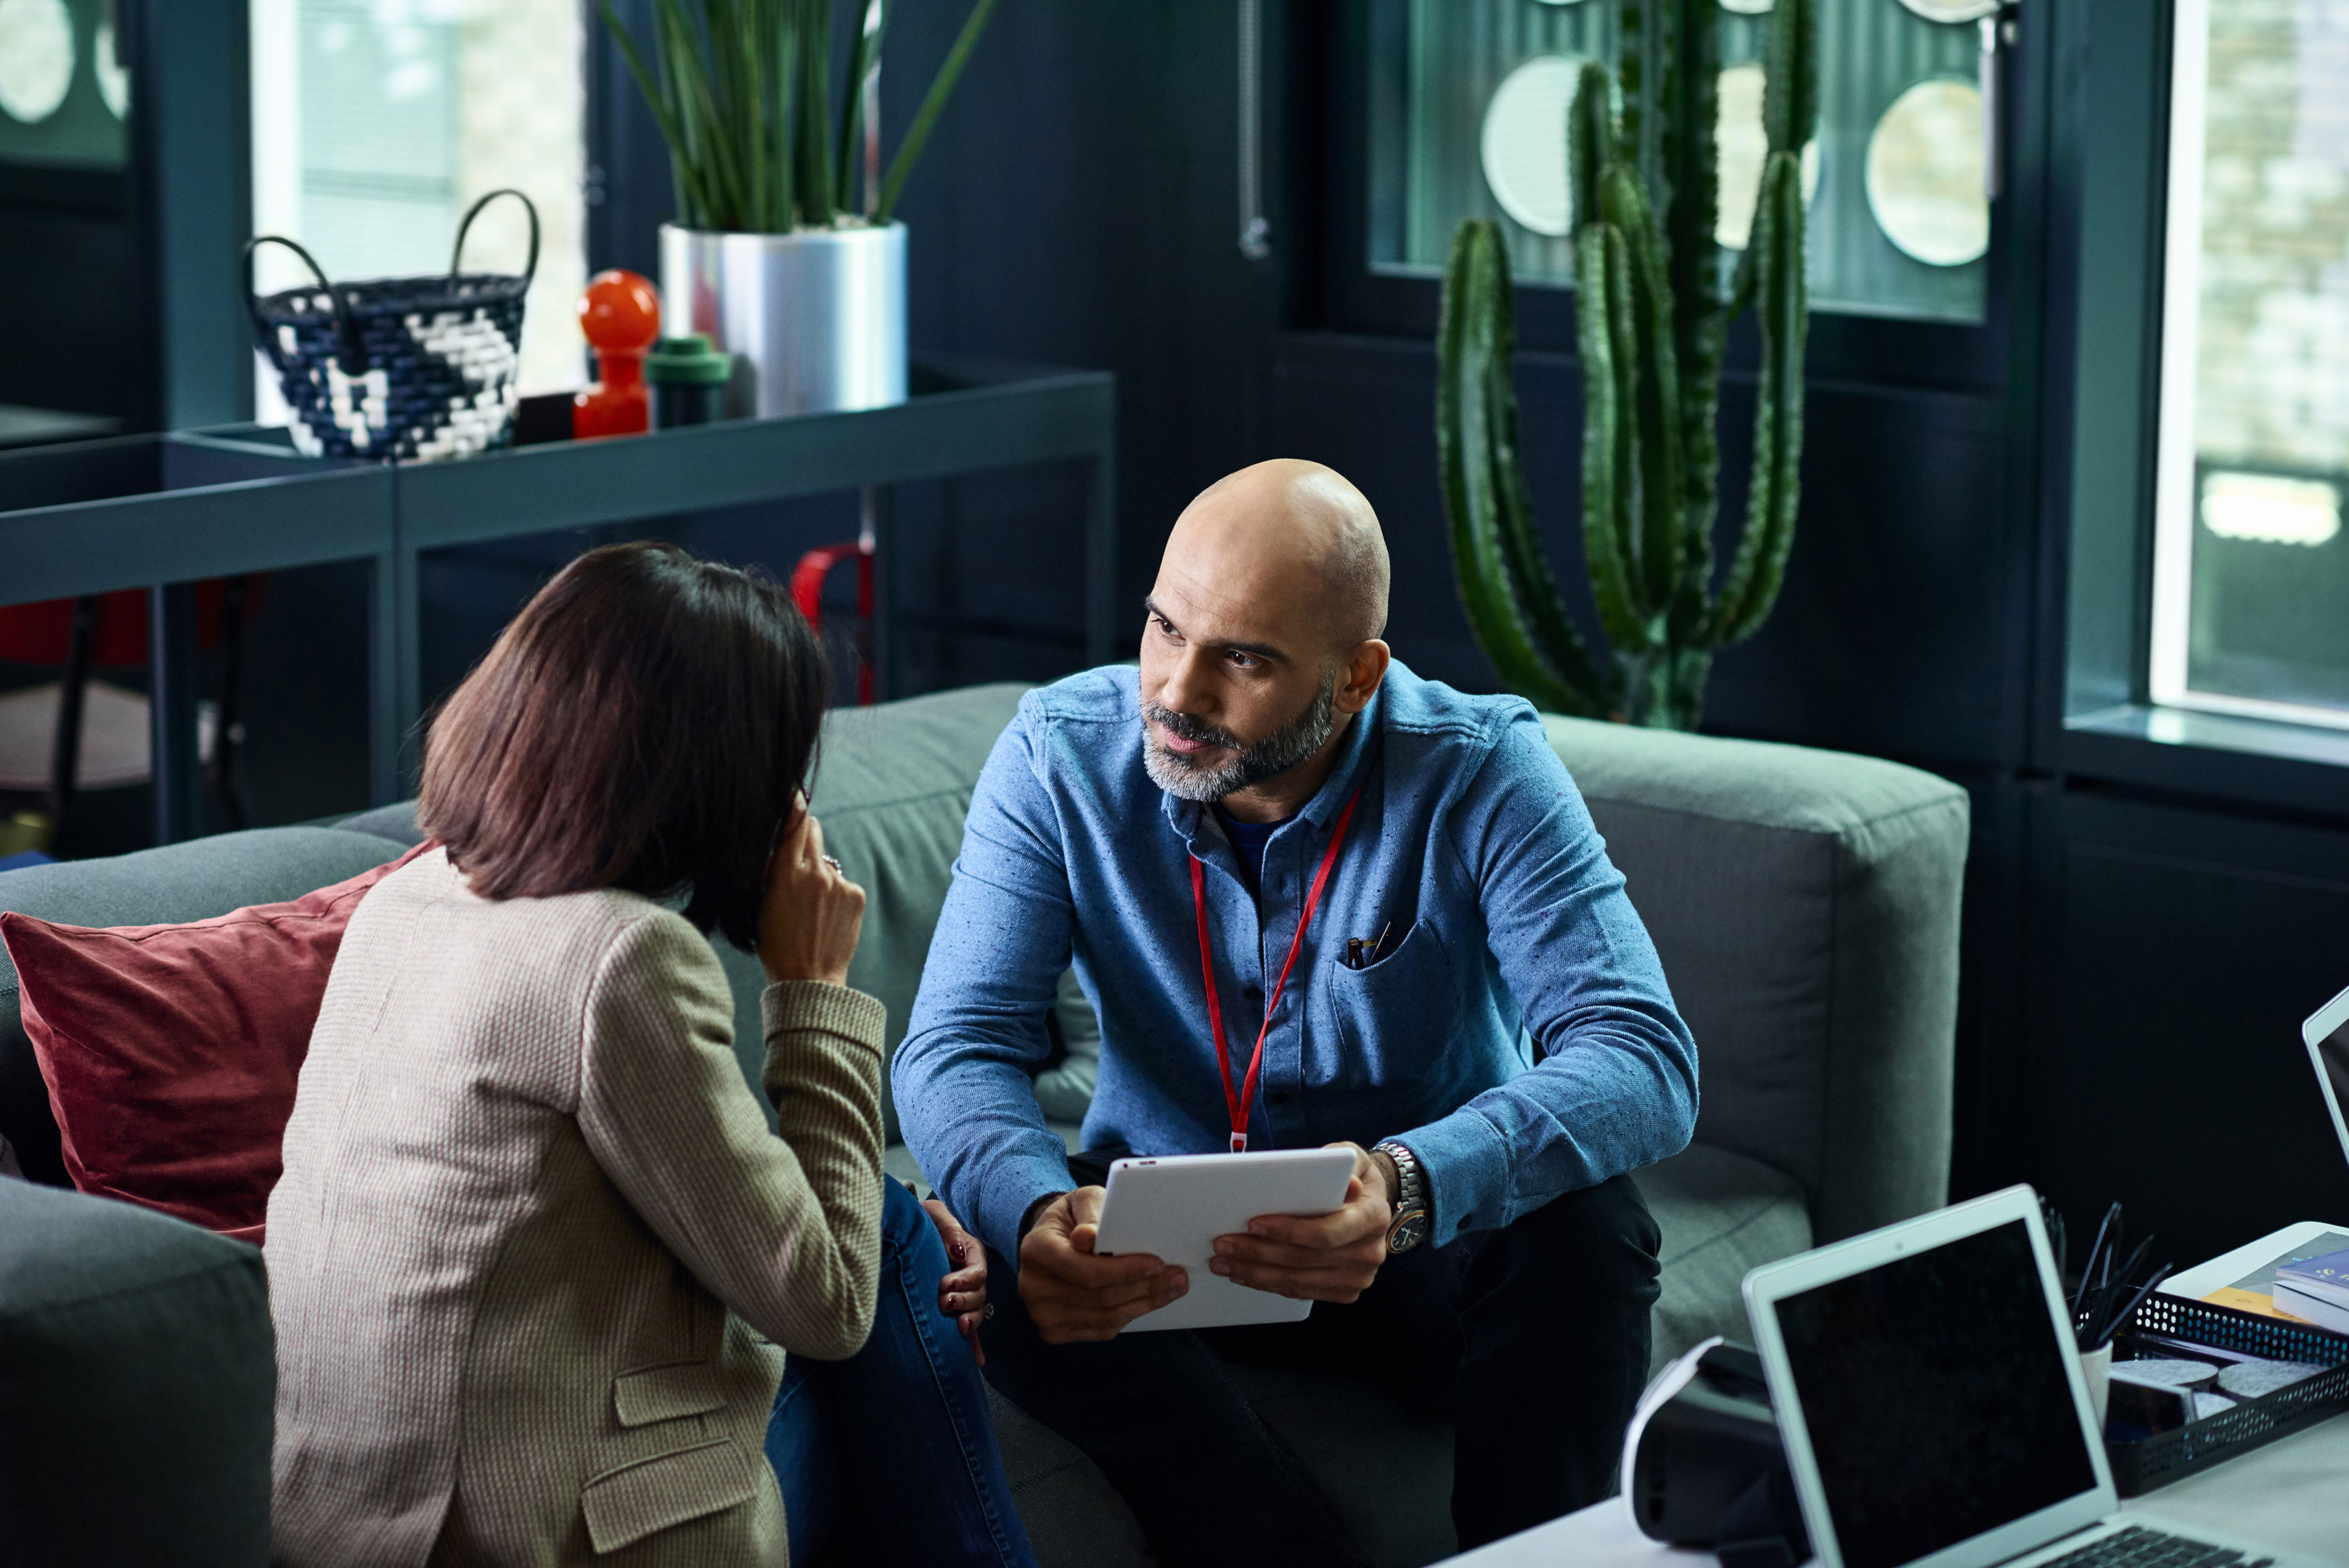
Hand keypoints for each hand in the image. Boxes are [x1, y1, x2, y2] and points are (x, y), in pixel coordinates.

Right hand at [758, 794, 865, 986]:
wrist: (808, 979)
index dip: (793, 803)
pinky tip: (826, 917)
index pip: (792, 823)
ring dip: (819, 873)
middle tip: (797, 856)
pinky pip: (842, 882)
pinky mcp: (856, 894)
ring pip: (827, 862)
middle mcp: (814, 871)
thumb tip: (780, 843)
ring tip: (810, 907)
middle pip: (813, 831)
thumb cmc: (776, 944)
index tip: (794, 788)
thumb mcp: (761, 903)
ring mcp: (838, 882)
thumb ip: (772, 870)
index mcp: (784, 872)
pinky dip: (835, 893)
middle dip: (805, 835)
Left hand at [921, 1194, 989, 1365]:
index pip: (977, 1271)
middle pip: (979, 1294)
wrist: (905, 1232)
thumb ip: (948, 1227)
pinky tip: (977, 1361)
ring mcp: (962, 1294)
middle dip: (964, 1301)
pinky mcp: (952, 1310)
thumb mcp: (933, 1214)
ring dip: (971, 1321)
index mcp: (969, 1253)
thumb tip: (957, 1252)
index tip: (944, 1284)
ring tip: (960, 1328)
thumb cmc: (921, 1220)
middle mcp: (969, 1276)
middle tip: (943, 1303)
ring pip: (976, 1311)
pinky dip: (974, 1344)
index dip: (965, 1280)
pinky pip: (968, 1330)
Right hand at [1017, 1186, 1188, 1342]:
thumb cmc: (1074, 1217)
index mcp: (1036, 1250)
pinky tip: (1149, 1301)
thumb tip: (1088, 1237)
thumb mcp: (1082, 1200)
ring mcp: (1042, 1314)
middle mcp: (1033, 1286)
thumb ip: (1091, 1212)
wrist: (1053, 1241)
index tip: (1157, 1264)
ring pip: (1105, 1317)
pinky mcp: (1055, 1332)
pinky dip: (1130, 1316)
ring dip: (1144, 1304)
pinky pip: (1101, 1330)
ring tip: (1173, 1288)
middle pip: (1099, 1297)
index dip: (1124, 1270)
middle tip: (1178, 1277)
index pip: (1085, 1269)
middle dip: (1144, 1288)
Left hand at [1210, 1141, 1393, 1303]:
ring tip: (1222, 1263)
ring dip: (1255, 1274)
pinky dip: (1269, 1284)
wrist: (1370, 1204)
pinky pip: (1301, 1292)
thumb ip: (1340, 1161)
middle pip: (1305, 1260)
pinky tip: (1244, 1274)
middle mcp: (1370, 1252)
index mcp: (1373, 1216)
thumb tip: (1337, 1176)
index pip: (1327, 1232)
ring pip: (1298, 1281)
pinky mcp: (1345, 1292)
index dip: (1289, 1231)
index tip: (1253, 1224)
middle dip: (1258, 1253)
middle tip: (1222, 1245)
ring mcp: (1358, 1278)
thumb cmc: (1352, 1175)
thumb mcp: (1350, 1157)